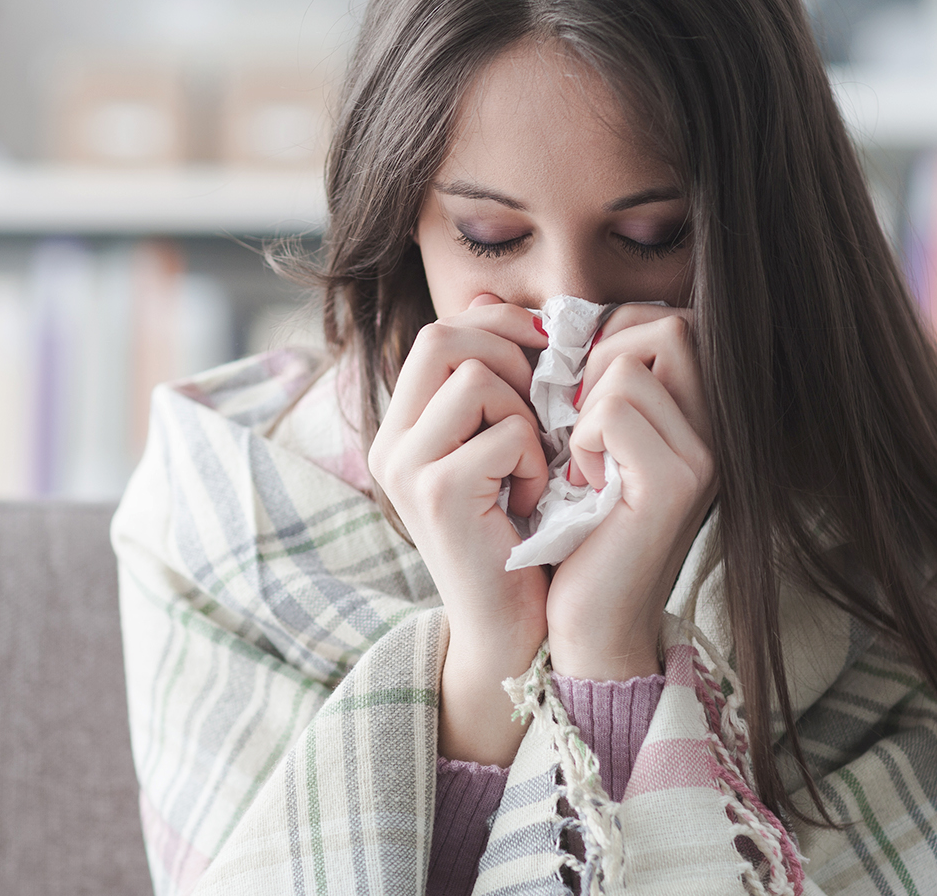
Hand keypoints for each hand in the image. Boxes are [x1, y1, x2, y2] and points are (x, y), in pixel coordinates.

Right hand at [368, 294, 549, 764]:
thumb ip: (496, 386)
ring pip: (479, 377)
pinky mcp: (437, 493)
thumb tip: (506, 306)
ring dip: (526, 415)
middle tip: (543, 407)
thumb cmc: (521, 537)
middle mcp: (391, 442)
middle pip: (446, 335)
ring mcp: (407, 466)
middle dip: (512, 357)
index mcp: (403, 427)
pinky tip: (532, 501)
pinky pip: (506, 432)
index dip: (499, 326)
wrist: (512, 631)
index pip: (440, 329)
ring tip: (531, 466)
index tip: (545, 354)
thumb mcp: (502, 449)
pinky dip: (535, 461)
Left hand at [547, 306, 715, 681]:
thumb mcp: (581, 439)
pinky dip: (582, 439)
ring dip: (585, 407)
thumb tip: (527, 310)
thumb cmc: (573, 529)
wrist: (585, 621)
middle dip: (600, 358)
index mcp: (700, 415)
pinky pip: (614, 410)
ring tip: (583, 461)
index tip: (577, 394)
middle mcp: (717, 430)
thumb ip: (581, 377)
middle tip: (576, 420)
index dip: (610, 336)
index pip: (667, 320)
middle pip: (666, 325)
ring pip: (631, 366)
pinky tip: (585, 483)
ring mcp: (704, 456)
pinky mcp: (676, 484)